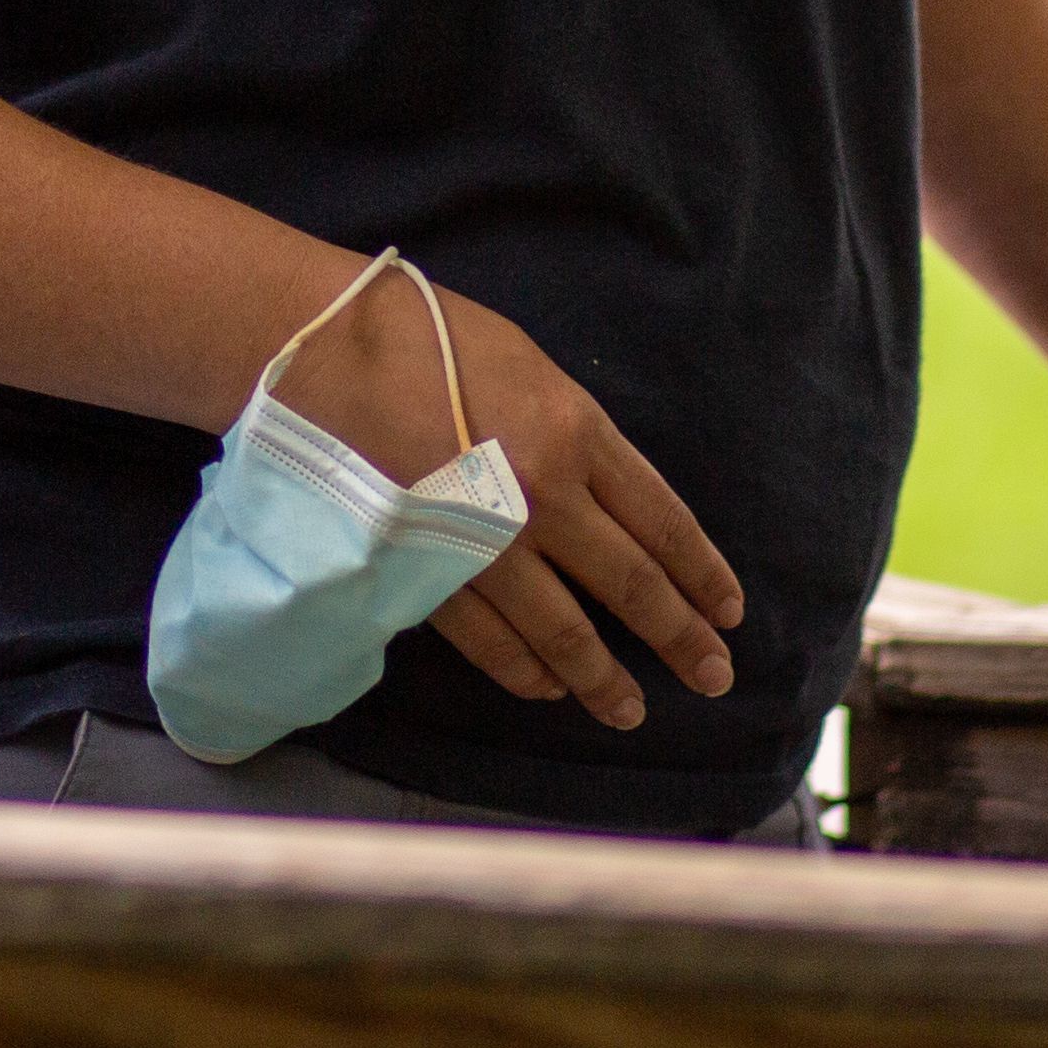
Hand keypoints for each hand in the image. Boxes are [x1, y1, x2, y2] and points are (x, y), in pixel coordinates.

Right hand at [269, 266, 747, 730]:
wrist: (319, 349)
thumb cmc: (423, 336)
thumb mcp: (528, 365)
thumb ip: (576, 432)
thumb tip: (611, 496)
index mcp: (576, 433)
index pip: (663, 521)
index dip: (702, 572)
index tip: (728, 611)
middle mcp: (543, 496)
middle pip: (631, 584)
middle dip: (680, 636)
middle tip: (714, 678)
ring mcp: (483, 543)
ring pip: (564, 631)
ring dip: (603, 678)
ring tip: (630, 711)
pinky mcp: (428, 572)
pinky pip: (489, 639)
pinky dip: (524, 671)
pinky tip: (547, 687)